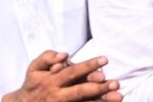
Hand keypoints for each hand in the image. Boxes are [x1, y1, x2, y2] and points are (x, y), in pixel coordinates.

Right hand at [4, 51, 121, 101]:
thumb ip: (48, 57)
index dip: (89, 66)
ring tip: (118, 97)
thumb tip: (64, 55)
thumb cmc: (34, 81)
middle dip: (99, 88)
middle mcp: (59, 94)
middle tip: (116, 84)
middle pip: (80, 91)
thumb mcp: (35, 66)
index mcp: (52, 80)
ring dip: (100, 100)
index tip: (105, 60)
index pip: (73, 72)